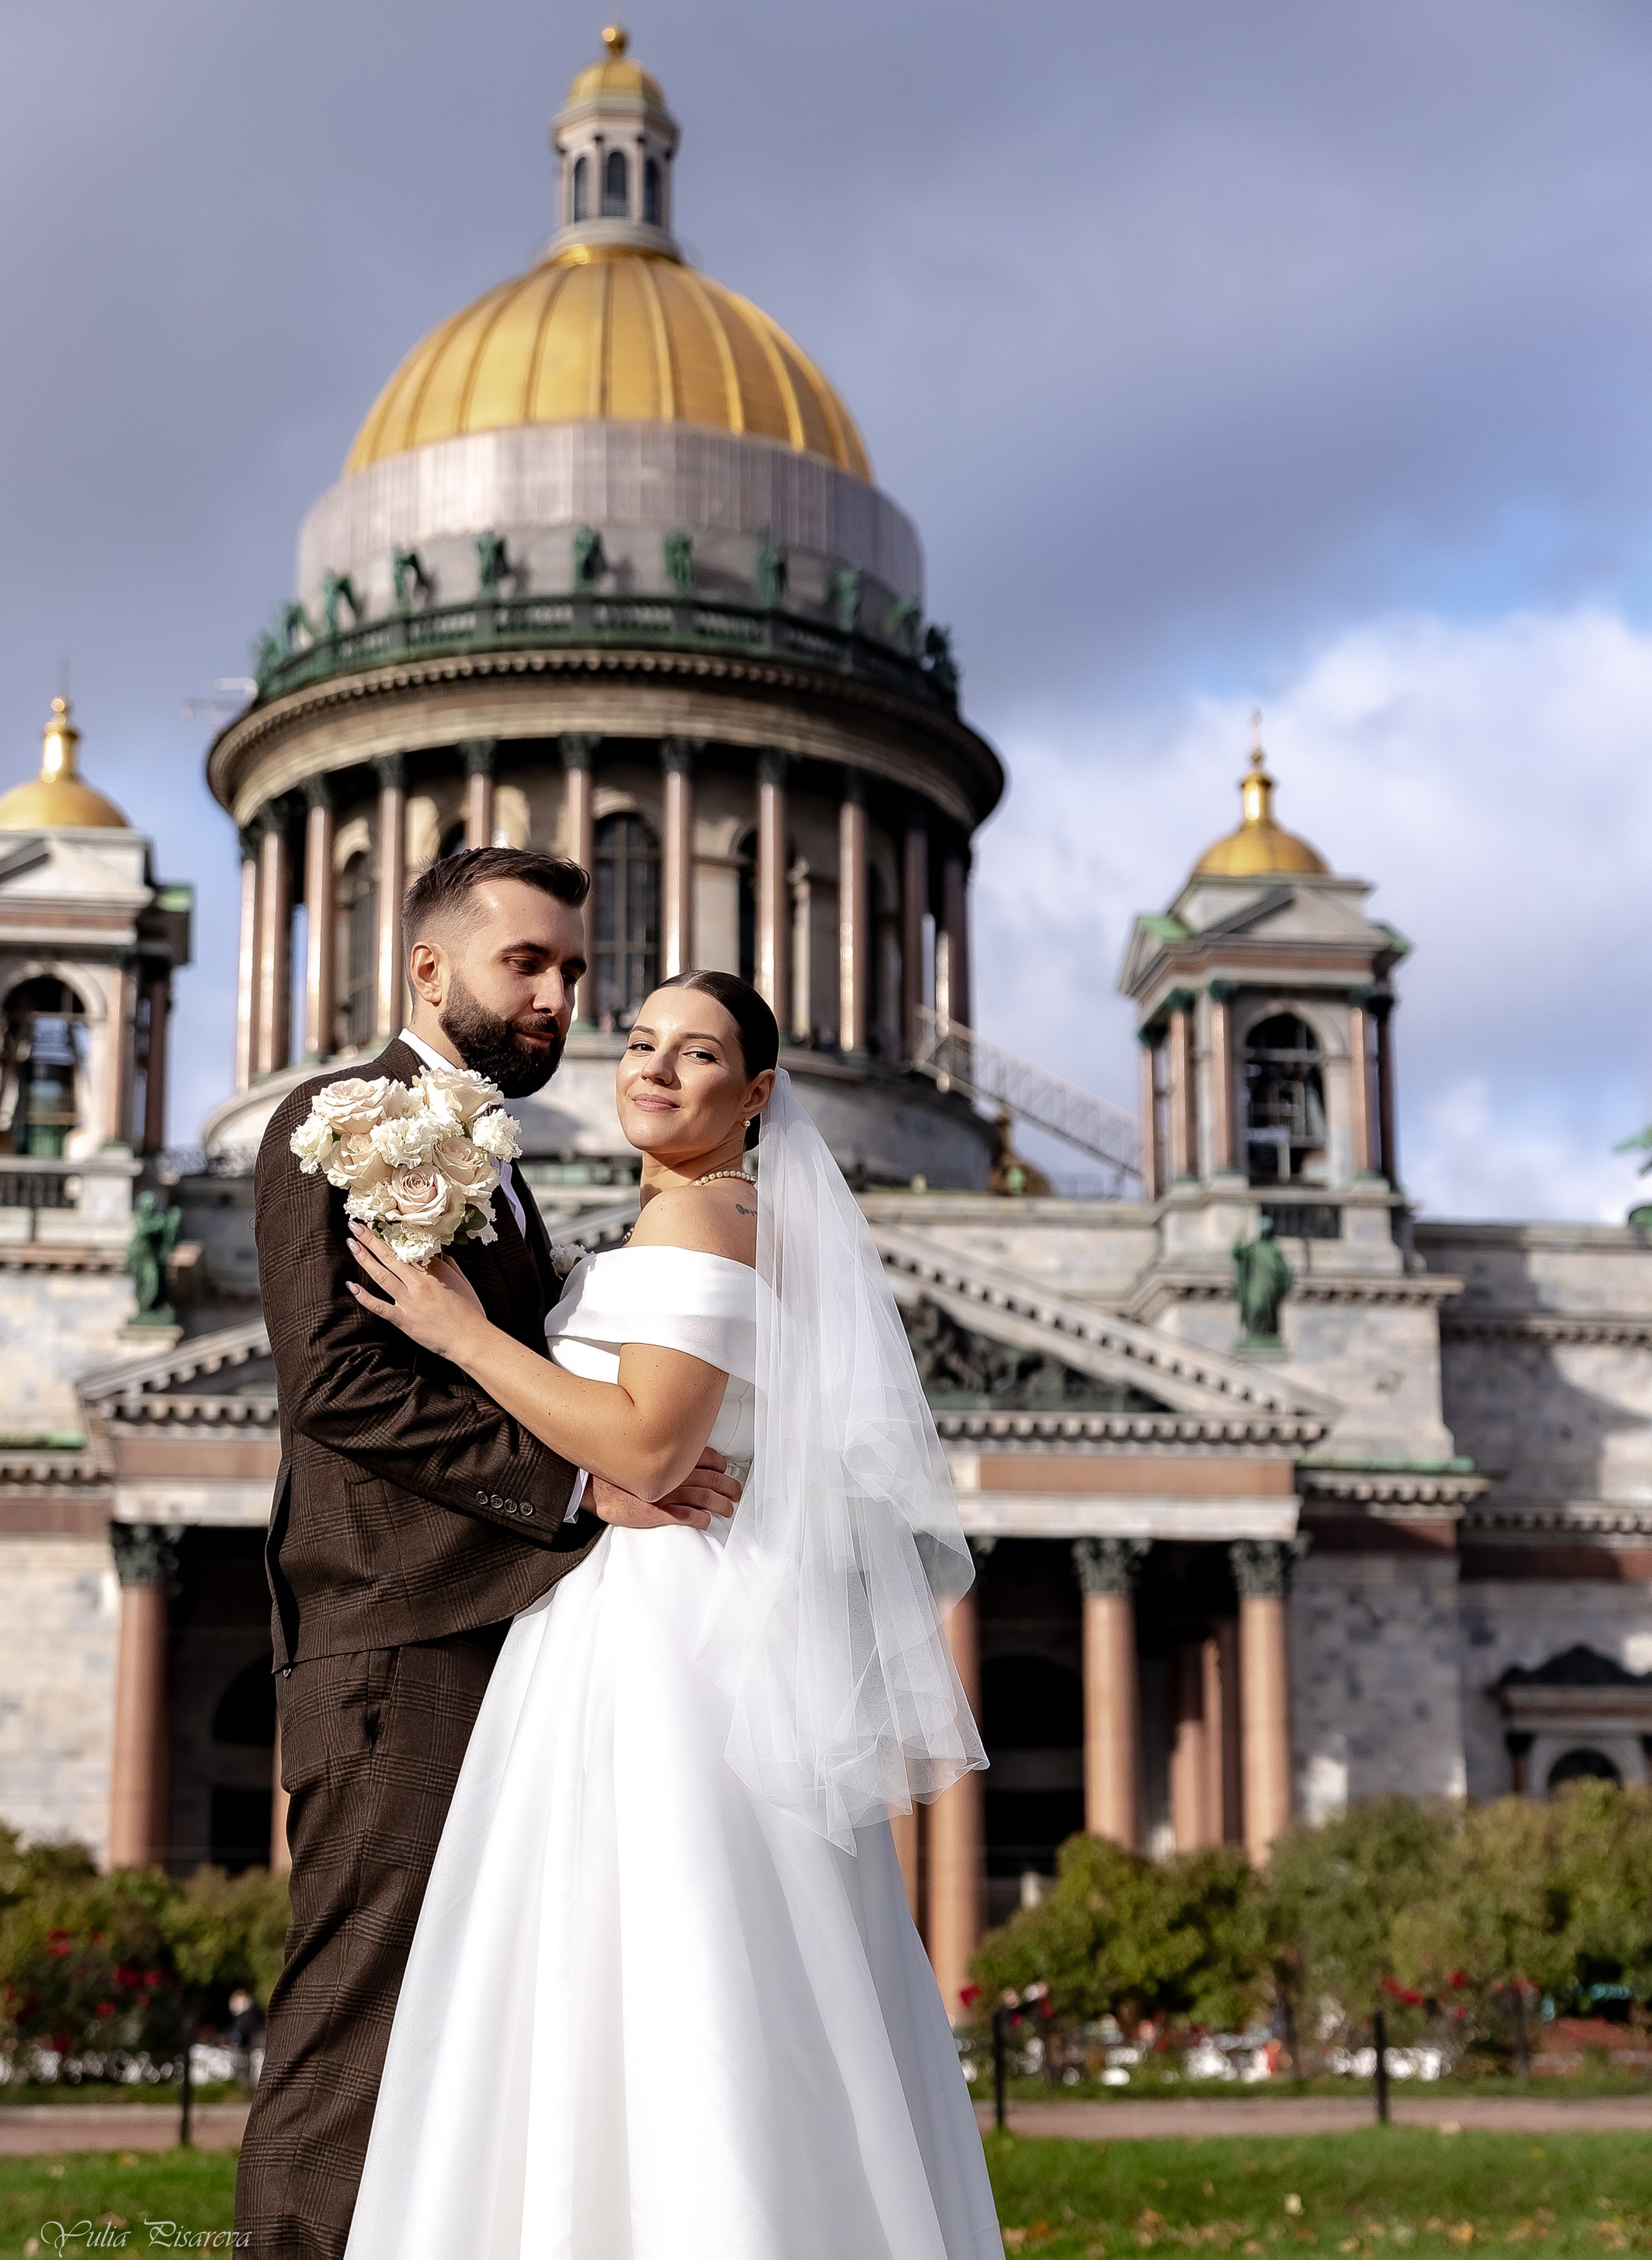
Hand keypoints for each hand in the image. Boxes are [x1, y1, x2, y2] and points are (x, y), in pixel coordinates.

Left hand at [347, 1225, 488, 1362]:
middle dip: (371, 1238)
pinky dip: (364, 1296)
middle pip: (391, 1255)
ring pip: (381, 1275)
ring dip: (364, 1258)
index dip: (393, 1234)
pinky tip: (352, 1285)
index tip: (380, 1223)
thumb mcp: (462, 1281)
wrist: (470, 1338)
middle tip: (356, 1226)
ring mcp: (409, 1300)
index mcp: (435, 1270)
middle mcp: (419, 1282)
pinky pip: (379, 1306)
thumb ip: (448, 1266)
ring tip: (352, 1244)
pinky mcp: (403, 1319)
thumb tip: (439, 1255)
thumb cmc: (470, 1311)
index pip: (410, 1247)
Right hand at [590, 1447, 740, 1532]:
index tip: (724, 1469)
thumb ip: (660, 1452)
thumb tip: (674, 1449)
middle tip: (735, 1491)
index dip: (720, 1465)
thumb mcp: (641, 1454)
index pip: (707, 1457)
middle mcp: (675, 1474)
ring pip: (705, 1497)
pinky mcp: (660, 1513)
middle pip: (712, 1478)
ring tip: (727, 1509)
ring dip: (720, 1504)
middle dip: (728, 1486)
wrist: (593, 1487)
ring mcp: (669, 1494)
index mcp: (672, 1458)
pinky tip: (706, 1521)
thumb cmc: (614, 1472)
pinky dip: (700, 1519)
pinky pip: (687, 1516)